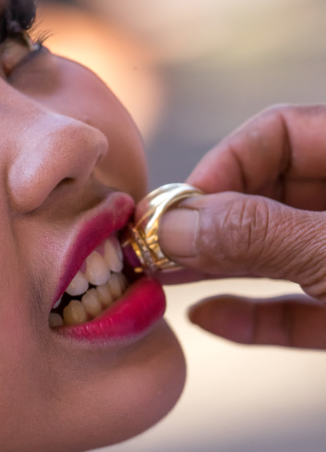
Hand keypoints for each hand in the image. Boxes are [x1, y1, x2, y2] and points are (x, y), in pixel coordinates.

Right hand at [158, 103, 325, 348]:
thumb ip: (259, 235)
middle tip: (155, 248)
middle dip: (209, 223)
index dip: (221, 166)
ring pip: (277, 251)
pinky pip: (298, 306)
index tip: (174, 213)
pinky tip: (210, 318)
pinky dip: (257, 315)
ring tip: (163, 279)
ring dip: (221, 267)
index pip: (278, 133)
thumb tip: (171, 226)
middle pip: (268, 193)